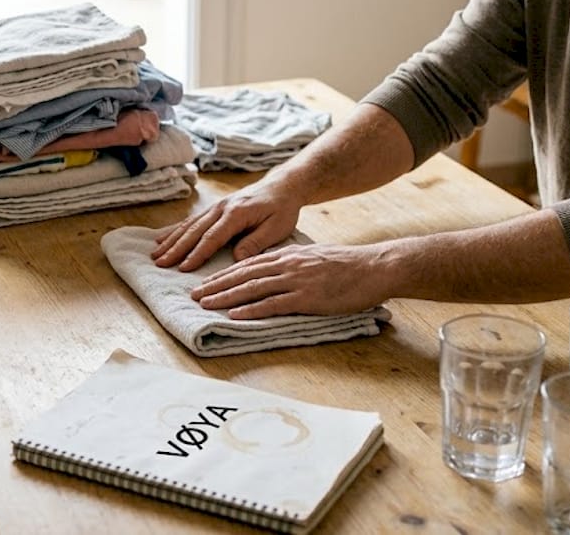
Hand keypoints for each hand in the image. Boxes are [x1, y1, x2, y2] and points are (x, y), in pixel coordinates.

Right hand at [151, 177, 303, 270]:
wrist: (282, 186)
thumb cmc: (282, 209)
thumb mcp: (276, 228)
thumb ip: (255, 243)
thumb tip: (236, 259)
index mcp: (236, 214)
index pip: (212, 237)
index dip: (197, 254)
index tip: (183, 268)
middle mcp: (221, 208)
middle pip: (194, 230)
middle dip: (176, 248)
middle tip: (160, 263)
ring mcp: (216, 206)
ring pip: (189, 224)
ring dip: (171, 239)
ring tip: (155, 254)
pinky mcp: (215, 208)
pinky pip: (192, 220)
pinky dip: (176, 230)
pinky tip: (163, 238)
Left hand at [191, 243, 392, 318]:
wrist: (375, 267)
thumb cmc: (348, 265)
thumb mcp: (314, 257)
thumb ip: (292, 264)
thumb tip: (274, 272)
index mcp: (288, 255)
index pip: (248, 263)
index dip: (224, 273)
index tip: (206, 281)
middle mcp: (287, 265)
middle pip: (243, 274)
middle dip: (216, 284)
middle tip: (194, 294)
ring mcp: (296, 280)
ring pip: (253, 288)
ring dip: (226, 297)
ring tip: (205, 304)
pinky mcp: (308, 298)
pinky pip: (274, 304)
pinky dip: (252, 310)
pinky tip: (235, 315)